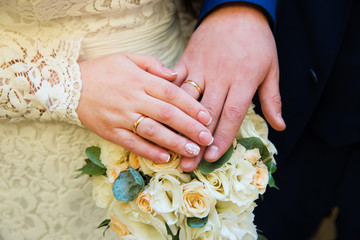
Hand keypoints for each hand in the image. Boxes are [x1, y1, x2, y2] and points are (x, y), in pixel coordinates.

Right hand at [76, 52, 212, 162]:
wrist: (69, 85)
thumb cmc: (104, 71)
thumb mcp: (128, 58)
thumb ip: (154, 65)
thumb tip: (176, 75)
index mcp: (140, 80)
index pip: (172, 93)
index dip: (191, 106)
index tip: (207, 117)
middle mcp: (132, 98)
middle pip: (167, 114)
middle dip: (190, 128)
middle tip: (207, 139)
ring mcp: (121, 117)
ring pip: (153, 132)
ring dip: (174, 143)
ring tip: (192, 151)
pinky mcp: (111, 132)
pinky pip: (133, 143)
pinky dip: (149, 151)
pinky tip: (165, 158)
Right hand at [174, 3, 285, 170]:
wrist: (237, 10)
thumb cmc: (257, 41)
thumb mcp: (271, 68)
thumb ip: (272, 98)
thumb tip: (280, 126)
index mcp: (242, 80)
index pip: (231, 115)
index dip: (222, 139)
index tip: (212, 158)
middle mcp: (219, 77)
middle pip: (207, 115)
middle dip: (197, 141)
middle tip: (188, 164)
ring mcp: (200, 68)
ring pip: (186, 101)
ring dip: (178, 125)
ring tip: (171, 146)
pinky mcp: (187, 60)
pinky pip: (175, 81)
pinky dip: (167, 98)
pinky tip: (158, 115)